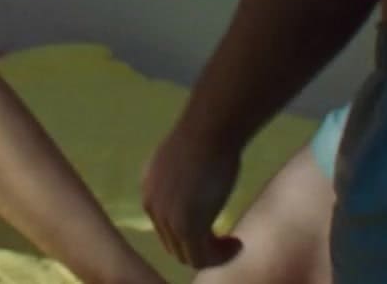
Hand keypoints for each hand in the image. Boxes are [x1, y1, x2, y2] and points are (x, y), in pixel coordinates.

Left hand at [142, 120, 241, 268]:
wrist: (209, 128)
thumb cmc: (205, 136)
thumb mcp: (183, 161)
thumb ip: (181, 180)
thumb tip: (195, 193)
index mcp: (149, 189)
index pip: (164, 226)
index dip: (188, 233)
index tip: (212, 230)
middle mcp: (153, 206)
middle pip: (174, 244)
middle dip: (200, 247)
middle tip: (225, 241)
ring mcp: (168, 218)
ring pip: (188, 255)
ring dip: (213, 255)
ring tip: (233, 245)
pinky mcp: (187, 226)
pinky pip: (202, 257)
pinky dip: (221, 256)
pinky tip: (236, 243)